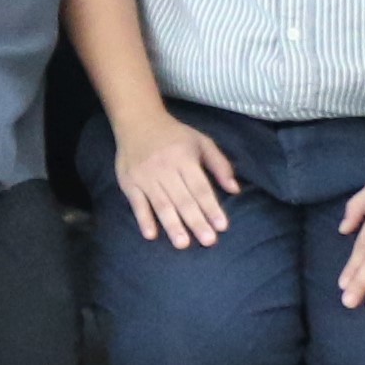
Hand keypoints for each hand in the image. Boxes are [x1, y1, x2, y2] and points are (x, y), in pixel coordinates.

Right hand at [109, 112, 238, 248]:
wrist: (137, 120)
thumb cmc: (174, 135)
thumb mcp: (201, 142)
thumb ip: (220, 165)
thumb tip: (235, 189)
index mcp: (184, 157)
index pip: (200, 187)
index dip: (211, 207)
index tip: (222, 226)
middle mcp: (164, 167)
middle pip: (182, 198)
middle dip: (196, 221)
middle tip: (208, 241)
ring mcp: (144, 176)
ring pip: (161, 204)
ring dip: (172, 225)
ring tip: (183, 244)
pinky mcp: (128, 182)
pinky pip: (137, 203)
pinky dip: (143, 219)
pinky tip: (151, 235)